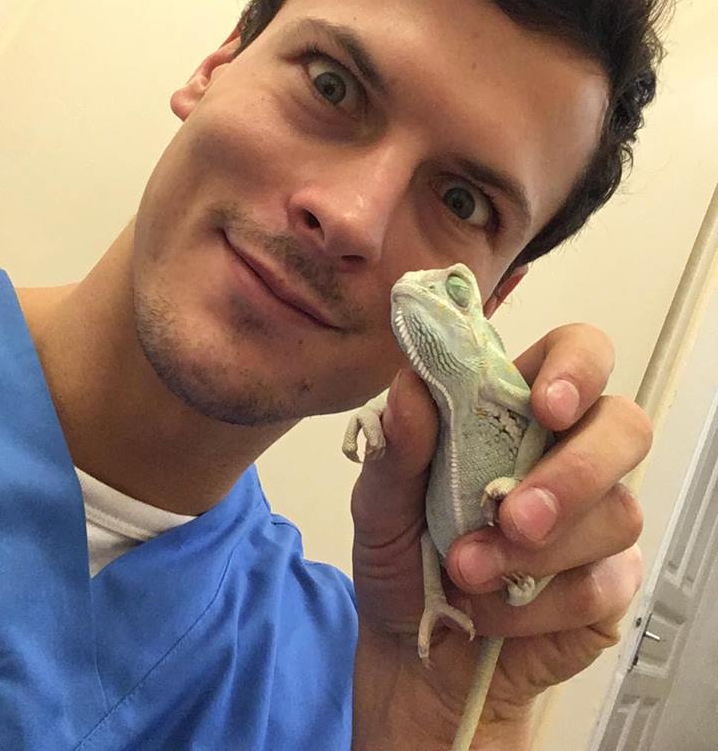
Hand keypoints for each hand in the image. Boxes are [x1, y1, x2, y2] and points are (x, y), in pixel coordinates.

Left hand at [349, 324, 650, 748]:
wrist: (412, 653)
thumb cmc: (402, 557)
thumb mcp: (380, 502)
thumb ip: (396, 446)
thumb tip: (410, 387)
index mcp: (517, 411)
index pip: (578, 353)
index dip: (577, 367)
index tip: (546, 404)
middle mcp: (569, 454)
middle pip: (626, 427)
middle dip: (577, 471)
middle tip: (515, 516)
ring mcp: (597, 520)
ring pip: (616, 513)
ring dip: (535, 554)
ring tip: (467, 573)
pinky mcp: (608, 584)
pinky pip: (604, 584)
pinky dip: (539, 605)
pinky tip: (495, 611)